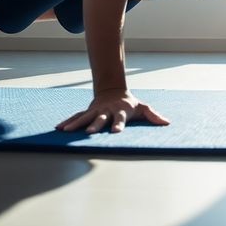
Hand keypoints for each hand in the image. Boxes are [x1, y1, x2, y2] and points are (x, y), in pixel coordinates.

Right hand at [55, 89, 170, 133]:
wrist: (114, 92)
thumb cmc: (131, 104)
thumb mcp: (143, 108)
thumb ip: (154, 116)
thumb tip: (167, 123)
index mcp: (120, 111)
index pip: (120, 119)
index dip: (118, 124)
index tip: (116, 132)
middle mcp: (106, 111)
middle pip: (100, 118)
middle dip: (95, 125)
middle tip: (89, 133)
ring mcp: (96, 111)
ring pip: (84, 117)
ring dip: (75, 124)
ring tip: (66, 131)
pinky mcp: (88, 112)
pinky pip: (76, 117)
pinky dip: (68, 122)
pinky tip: (59, 128)